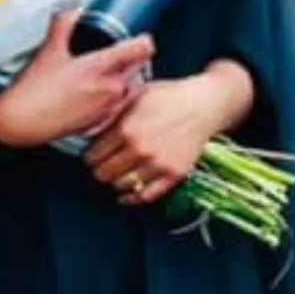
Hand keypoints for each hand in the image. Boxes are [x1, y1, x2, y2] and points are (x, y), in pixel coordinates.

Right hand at [0, 11, 154, 147]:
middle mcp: (111, 88)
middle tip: (119, 55)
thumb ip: (64, 25)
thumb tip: (72, 11)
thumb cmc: (33, 90)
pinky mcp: (102, 123)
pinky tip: (97, 95)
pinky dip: (116, 98)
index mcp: (102, 68)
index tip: (139, 38)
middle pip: (140, 68)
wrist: (21, 122)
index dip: (143, 40)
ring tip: (107, 75)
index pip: (142, 48)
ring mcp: (109, 108)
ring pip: (132, 88)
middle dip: (134, 60)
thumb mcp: (49, 50)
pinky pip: (121, 107)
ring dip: (126, 80)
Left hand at [82, 73, 233, 205]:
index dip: (90, 155)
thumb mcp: (135, 95)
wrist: (206, 103)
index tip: (94, 155)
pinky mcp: (174, 174)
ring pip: (121, 186)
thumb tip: (88, 129)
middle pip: (102, 174)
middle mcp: (140, 149)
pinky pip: (146, 195)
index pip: (92, 156)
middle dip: (100, 170)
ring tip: (118, 174)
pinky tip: (127, 194)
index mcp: (126, 128)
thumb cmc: (170, 95)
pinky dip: (132, 198)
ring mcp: (157, 164)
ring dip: (116, 182)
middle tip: (104, 165)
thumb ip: (112, 114)